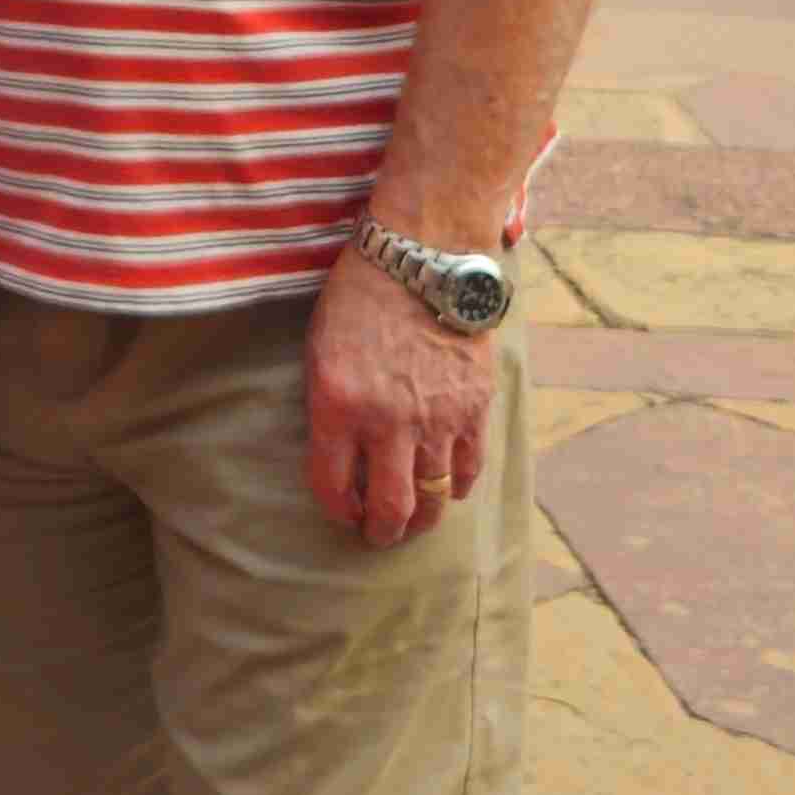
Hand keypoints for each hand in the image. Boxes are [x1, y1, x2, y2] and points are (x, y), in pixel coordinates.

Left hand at [304, 245, 497, 546]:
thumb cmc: (360, 296)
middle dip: (382, 531)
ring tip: (415, 522)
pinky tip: (451, 489)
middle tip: (379, 536)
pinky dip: (460, 487)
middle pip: (389, 506)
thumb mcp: (320, 347)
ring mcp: (435, 418)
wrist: (423, 258)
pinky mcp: (474, 408)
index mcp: (337, 404)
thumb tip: (341, 454)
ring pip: (434, 496)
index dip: (335, 508)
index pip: (331, 484)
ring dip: (424, 517)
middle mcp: (386, 421)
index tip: (341, 512)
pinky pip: (469, 467)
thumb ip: (329, 405)